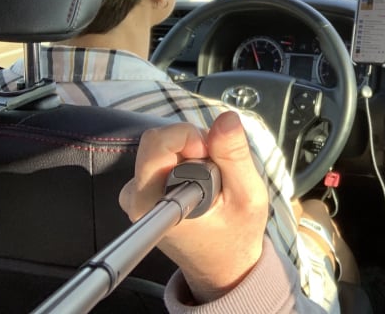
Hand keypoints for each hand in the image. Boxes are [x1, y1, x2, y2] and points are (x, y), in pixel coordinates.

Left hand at [119, 111, 268, 303]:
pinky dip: (186, 160)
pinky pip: (162, 156)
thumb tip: (225, 119)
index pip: (158, 144)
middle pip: (159, 141)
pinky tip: (201, 181)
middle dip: (193, 145)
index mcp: (156, 203)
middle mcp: (136, 198)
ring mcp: (137, 195)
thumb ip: (234, 156)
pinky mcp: (143, 191)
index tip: (212, 157)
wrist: (223, 266)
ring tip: (211, 181)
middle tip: (217, 171)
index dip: (189, 139)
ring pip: (162, 146)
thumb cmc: (236, 236)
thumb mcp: (248, 195)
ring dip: (191, 154)